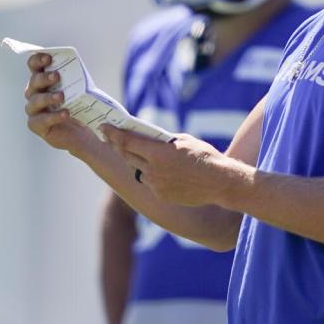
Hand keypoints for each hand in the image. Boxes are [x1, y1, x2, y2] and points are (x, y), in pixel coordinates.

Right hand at [24, 53, 97, 151]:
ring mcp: (34, 110)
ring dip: (48, 97)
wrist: (83, 131)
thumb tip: (78, 66)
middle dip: (43, 78)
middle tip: (56, 76)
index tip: (48, 57)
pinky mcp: (37, 126)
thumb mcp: (80, 89)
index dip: (37, 60)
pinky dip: (53, 116)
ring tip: (61, 96)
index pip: (34, 66)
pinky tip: (65, 113)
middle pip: (33, 82)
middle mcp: (35, 93)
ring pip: (34, 101)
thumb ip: (77, 77)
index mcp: (43, 80)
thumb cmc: (79, 106)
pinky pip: (40, 120)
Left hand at [101, 127, 235, 206]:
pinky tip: (158, 170)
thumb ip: (162, 141)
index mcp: (157, 153)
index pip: (126, 142)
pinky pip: (149, 183)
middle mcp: (152, 170)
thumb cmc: (204, 156)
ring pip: (138, 170)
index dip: (113, 134)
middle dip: (118, 146)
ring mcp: (156, 185)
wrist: (219, 182)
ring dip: (136, 161)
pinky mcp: (162, 196)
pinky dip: (150, 175)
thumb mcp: (183, 140)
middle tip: (112, 138)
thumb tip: (149, 138)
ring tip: (138, 154)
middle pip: (126, 156)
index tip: (104, 127)